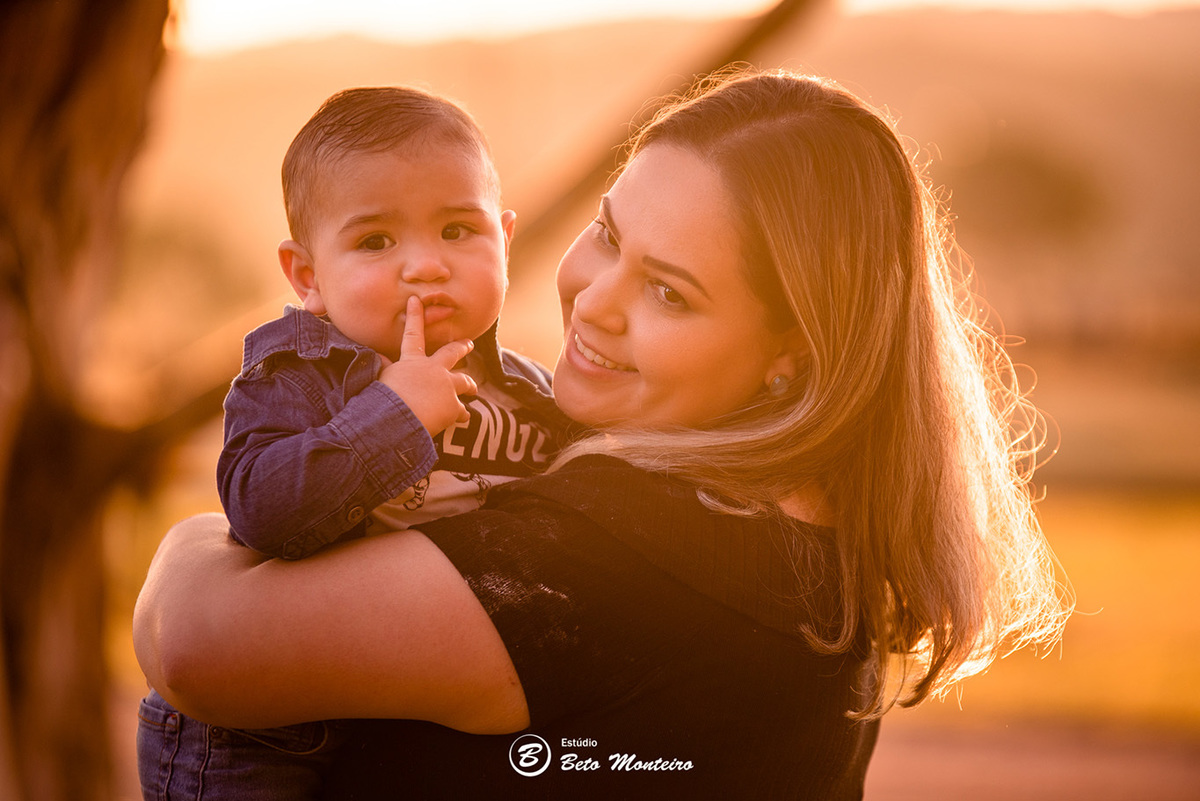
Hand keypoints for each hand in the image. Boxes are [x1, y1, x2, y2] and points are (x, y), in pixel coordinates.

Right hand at [376, 296, 476, 435]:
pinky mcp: (454, 406)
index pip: (412, 334)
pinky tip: (463, 418)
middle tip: (469, 343)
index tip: (415, 300)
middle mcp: (434, 369)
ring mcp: (447, 386)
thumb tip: (377, 355)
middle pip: (451, 353)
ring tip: (473, 389)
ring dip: (469, 385)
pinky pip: (462, 410)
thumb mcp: (381, 379)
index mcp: (412, 361)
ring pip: (464, 381)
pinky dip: (462, 415)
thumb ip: (384, 366)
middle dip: (461, 347)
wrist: (397, 419)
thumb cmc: (384, 400)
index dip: (414, 316)